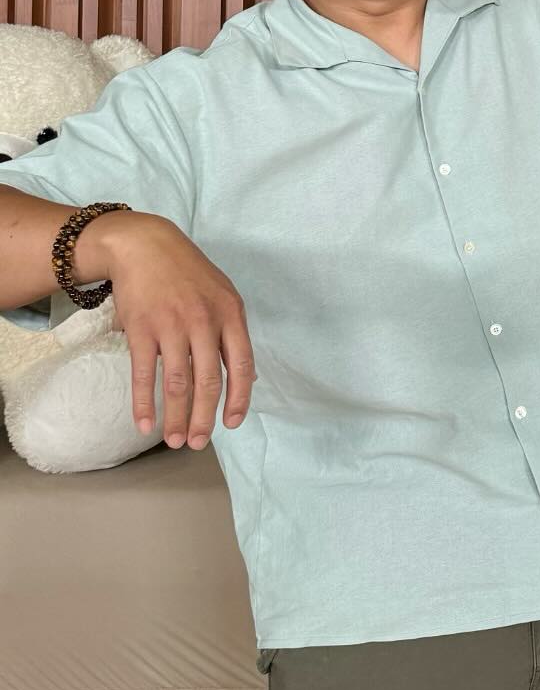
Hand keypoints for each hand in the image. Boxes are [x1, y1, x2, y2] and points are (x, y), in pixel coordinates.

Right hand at [83, 212, 255, 449]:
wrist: (145, 245)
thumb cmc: (189, 274)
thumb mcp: (224, 296)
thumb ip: (234, 334)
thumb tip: (247, 377)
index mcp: (231, 315)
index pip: (241, 366)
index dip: (238, 398)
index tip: (231, 423)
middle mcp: (204, 322)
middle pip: (208, 381)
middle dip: (204, 418)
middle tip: (199, 443)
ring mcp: (171, 326)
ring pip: (177, 383)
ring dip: (176, 417)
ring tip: (175, 441)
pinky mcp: (141, 329)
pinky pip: (144, 374)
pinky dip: (143, 403)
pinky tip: (145, 424)